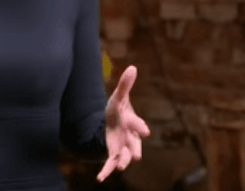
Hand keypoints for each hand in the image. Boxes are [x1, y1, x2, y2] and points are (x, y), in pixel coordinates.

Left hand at [97, 65, 150, 181]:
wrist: (113, 124)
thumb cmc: (118, 110)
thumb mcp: (118, 97)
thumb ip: (125, 84)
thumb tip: (132, 66)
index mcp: (132, 122)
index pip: (136, 124)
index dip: (140, 127)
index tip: (145, 131)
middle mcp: (130, 137)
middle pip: (135, 145)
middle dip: (136, 150)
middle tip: (137, 156)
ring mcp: (123, 147)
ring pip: (126, 157)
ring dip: (124, 162)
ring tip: (120, 168)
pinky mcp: (114, 154)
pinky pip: (110, 164)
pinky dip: (106, 171)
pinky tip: (100, 179)